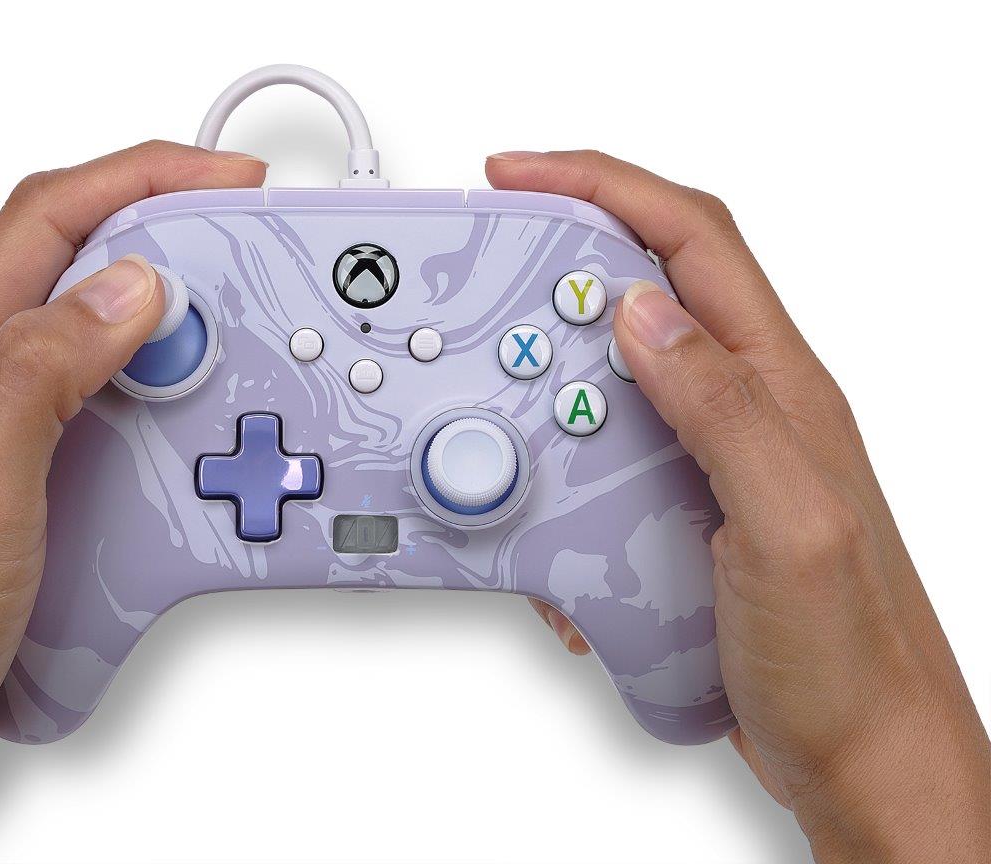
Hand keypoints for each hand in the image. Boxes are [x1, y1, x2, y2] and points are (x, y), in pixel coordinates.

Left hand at [0, 141, 265, 862]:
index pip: (48, 218)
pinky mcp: (40, 500)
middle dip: (180, 269)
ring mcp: (13, 445)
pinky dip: (169, 437)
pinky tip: (193, 469)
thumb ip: (46, 368)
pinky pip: (117, 437)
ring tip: (235, 386)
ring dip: (181, 364)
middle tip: (254, 286)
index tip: (227, 181)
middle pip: (91, 281)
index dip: (143, 177)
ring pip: (114, 365)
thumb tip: (131, 287)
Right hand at [489, 151, 989, 861]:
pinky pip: (595, 469)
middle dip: (548, 291)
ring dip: (542, 407)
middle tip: (480, 312)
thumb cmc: (847, 652)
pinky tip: (546, 536)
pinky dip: (553, 488)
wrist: (858, 757)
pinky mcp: (676, 515)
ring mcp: (705, 462)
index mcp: (776, 385)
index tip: (518, 177)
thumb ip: (720, 405)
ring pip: (602, 389)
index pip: (690, 240)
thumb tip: (643, 314)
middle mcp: (740, 409)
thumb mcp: (788, 521)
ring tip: (505, 448)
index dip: (602, 186)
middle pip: (634, 299)